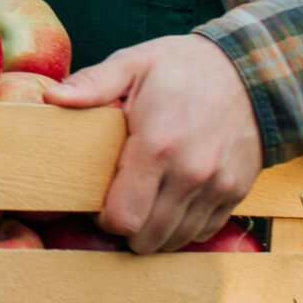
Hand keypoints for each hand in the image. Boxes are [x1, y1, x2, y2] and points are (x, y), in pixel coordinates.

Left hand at [47, 34, 263, 253]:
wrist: (252, 70)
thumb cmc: (183, 66)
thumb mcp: (134, 63)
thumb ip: (92, 85)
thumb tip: (51, 99)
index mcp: (157, 145)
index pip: (122, 217)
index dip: (103, 218)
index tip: (98, 202)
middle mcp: (190, 173)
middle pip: (147, 237)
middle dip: (126, 229)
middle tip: (118, 206)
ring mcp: (217, 186)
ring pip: (176, 239)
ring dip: (155, 231)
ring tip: (144, 205)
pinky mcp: (237, 191)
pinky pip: (204, 230)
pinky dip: (184, 226)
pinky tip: (171, 204)